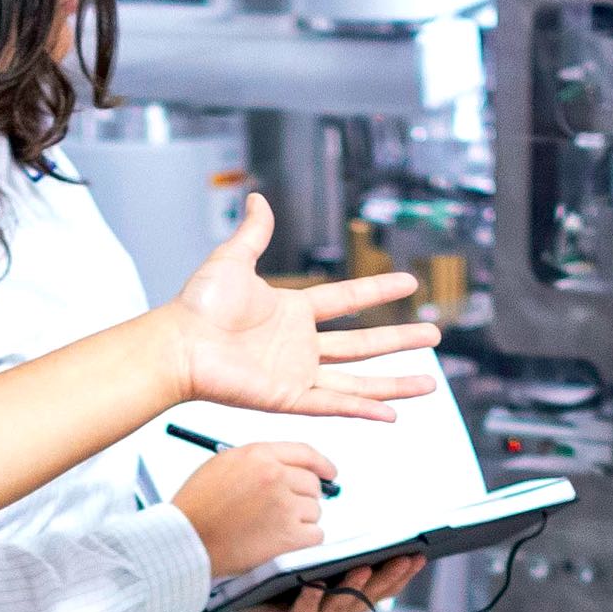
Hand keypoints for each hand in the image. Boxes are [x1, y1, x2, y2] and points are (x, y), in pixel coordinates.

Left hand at [164, 193, 438, 418]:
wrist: (179, 344)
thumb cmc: (198, 306)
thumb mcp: (233, 259)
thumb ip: (254, 233)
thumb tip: (258, 199)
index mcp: (293, 311)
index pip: (347, 300)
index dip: (378, 292)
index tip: (409, 283)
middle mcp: (300, 345)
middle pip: (363, 344)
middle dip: (399, 341)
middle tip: (433, 337)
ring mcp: (297, 374)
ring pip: (358, 380)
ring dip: (393, 383)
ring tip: (428, 384)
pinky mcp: (289, 398)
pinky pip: (334, 404)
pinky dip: (363, 409)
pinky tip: (391, 412)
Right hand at [175, 443, 336, 580]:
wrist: (185, 541)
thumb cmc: (197, 506)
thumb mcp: (223, 465)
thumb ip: (259, 462)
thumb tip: (289, 469)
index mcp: (259, 454)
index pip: (306, 454)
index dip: (322, 465)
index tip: (330, 473)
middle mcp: (275, 476)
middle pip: (313, 484)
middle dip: (303, 498)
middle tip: (286, 512)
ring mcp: (284, 506)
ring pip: (315, 511)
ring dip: (300, 521)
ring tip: (271, 529)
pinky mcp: (288, 535)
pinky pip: (315, 535)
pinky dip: (303, 541)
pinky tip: (280, 543)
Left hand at [237, 554, 419, 611]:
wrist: (253, 600)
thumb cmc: (293, 581)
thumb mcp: (323, 566)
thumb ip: (346, 555)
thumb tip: (373, 526)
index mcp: (352, 599)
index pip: (385, 587)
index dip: (403, 574)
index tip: (419, 555)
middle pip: (369, 596)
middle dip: (387, 577)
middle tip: (401, 559)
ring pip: (340, 605)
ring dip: (353, 587)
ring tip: (361, 569)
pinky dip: (310, 599)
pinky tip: (314, 586)